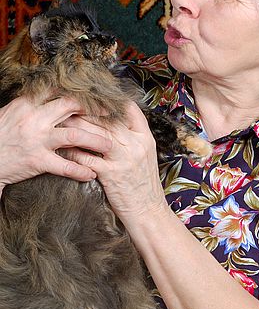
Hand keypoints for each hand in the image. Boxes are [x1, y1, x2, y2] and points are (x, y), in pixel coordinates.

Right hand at [0, 96, 111, 192]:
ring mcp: (37, 140)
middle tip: (111, 114)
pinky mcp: (37, 161)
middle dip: (95, 109)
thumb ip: (34, 104)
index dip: (80, 92)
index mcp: (28, 103)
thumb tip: (56, 95)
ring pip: (75, 136)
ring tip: (110, 145)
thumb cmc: (1, 135)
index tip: (97, 94)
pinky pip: (65, 166)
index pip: (59, 91)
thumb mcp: (13, 112)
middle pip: (71, 106)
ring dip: (96, 140)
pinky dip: (80, 170)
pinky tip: (91, 173)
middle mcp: (34, 118)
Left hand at [61, 102, 165, 219]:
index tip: (94, 98)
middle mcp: (135, 145)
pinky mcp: (110, 175)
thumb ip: (132, 138)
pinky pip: (87, 158)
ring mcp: (123, 160)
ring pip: (95, 135)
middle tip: (68, 105)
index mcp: (145, 138)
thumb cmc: (144, 184)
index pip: (129, 110)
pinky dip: (73, 152)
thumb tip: (113, 121)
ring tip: (60, 122)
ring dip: (75, 128)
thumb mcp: (145, 155)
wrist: (148, 211)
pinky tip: (62, 148)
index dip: (111, 101)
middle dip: (86, 111)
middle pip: (107, 120)